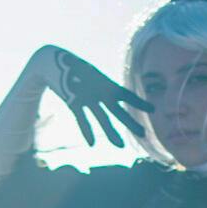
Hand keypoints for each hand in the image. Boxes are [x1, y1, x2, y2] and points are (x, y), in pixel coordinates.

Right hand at [31, 45, 154, 147]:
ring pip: (101, 117)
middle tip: (144, 134)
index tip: (153, 109)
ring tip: (120, 146)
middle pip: (118, 110)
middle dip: (131, 122)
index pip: (126, 94)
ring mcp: (87, 96)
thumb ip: (99, 87)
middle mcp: (99, 91)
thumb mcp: (90, 76)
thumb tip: (107, 93)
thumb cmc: (74, 69)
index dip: (139, 101)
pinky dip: (86, 130)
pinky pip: (81, 119)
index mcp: (105, 83)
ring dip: (110, 132)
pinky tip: (92, 144)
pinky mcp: (73, 101)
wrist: (52, 61)